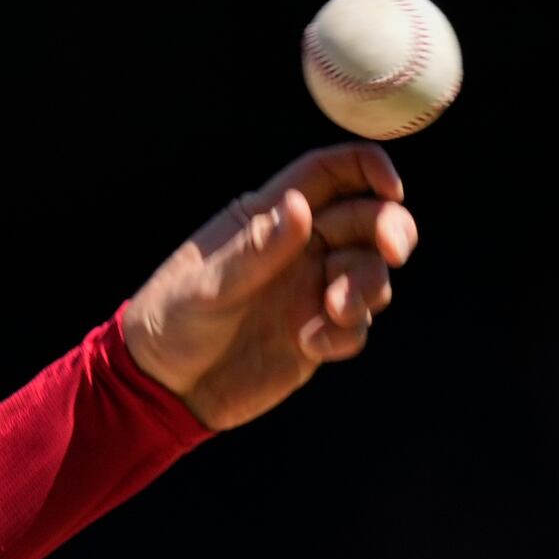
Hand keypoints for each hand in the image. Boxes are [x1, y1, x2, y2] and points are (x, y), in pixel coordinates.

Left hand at [122, 145, 419, 430]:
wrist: (163, 388)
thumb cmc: (171, 322)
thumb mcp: (206, 286)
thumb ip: (255, 251)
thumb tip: (300, 208)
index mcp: (268, 218)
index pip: (329, 175)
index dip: (367, 170)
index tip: (392, 188)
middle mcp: (298, 248)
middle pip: (368, 220)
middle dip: (393, 229)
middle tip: (395, 251)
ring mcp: (310, 290)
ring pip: (371, 272)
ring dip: (369, 285)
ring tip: (336, 310)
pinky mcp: (315, 334)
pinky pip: (356, 326)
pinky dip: (348, 332)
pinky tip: (312, 346)